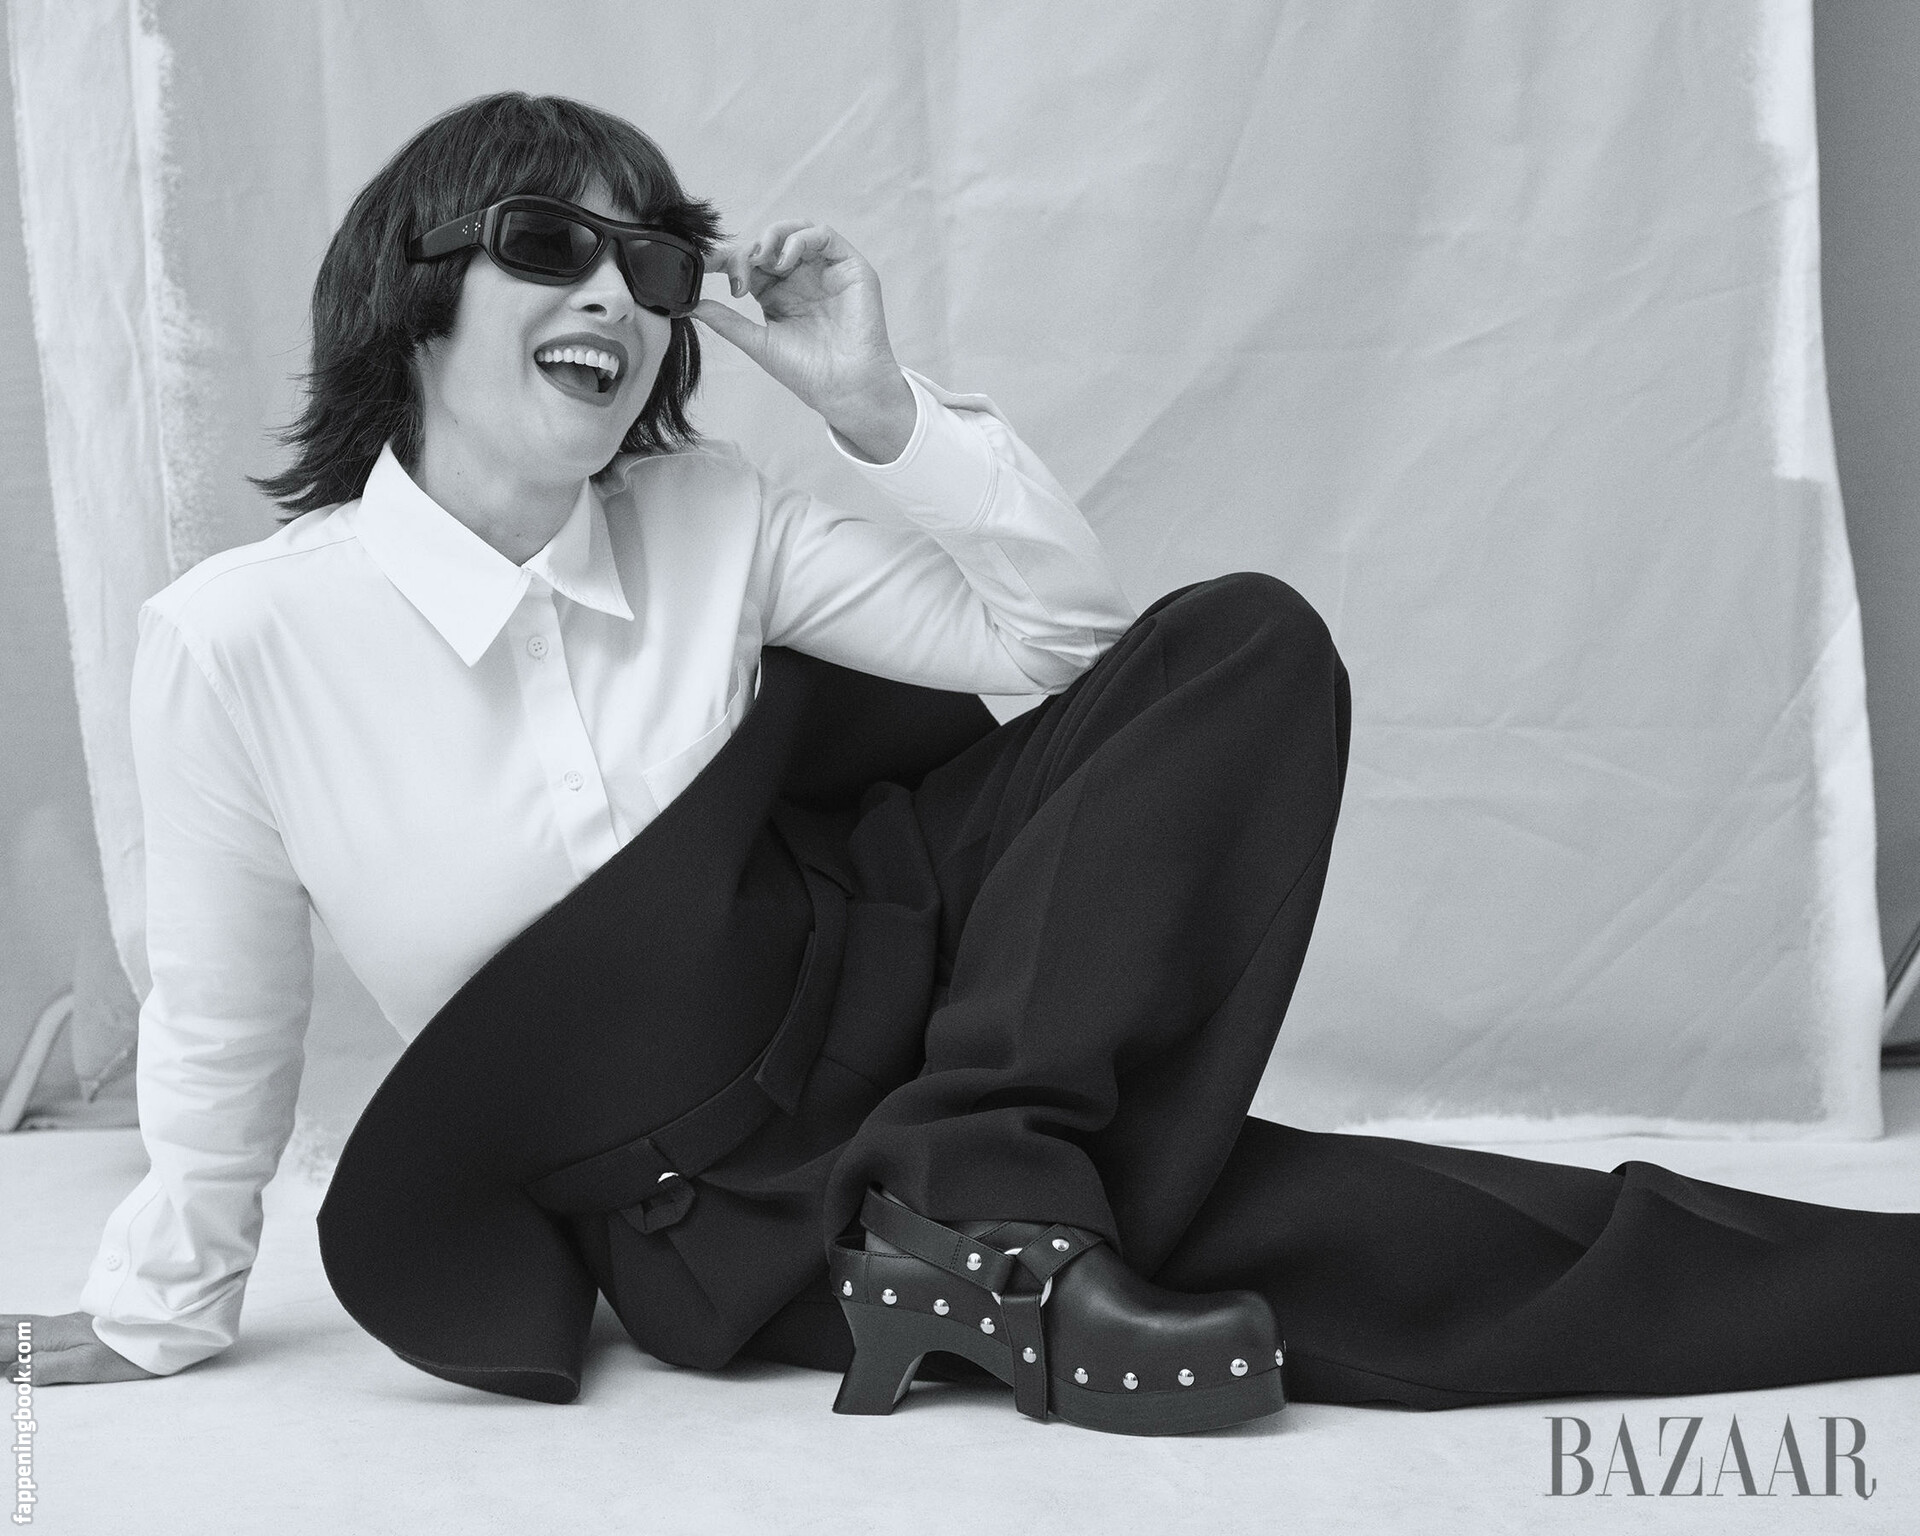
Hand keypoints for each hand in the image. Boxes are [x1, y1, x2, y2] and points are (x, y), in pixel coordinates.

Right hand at [4, 1311, 155, 1384]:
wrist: (167, 1327)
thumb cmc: (131, 1351)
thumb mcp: (89, 1367)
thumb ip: (48, 1368)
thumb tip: (10, 1371)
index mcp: (50, 1338)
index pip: (2, 1343)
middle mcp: (51, 1327)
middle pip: (4, 1328)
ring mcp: (61, 1325)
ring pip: (15, 1324)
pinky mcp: (72, 1327)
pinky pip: (28, 1326)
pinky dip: (8, 1328)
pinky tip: (9, 1331)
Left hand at [695, 219, 916, 463]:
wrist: (844, 389)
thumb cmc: (808, 372)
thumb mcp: (758, 342)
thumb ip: (727, 321)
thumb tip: (689, 305)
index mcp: (777, 293)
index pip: (748, 263)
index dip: (725, 258)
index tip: (702, 263)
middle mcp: (800, 277)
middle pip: (768, 243)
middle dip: (746, 252)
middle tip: (735, 274)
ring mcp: (824, 270)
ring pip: (795, 230)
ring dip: (771, 237)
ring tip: (759, 260)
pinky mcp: (849, 267)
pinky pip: (824, 235)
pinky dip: (799, 239)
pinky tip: (784, 262)